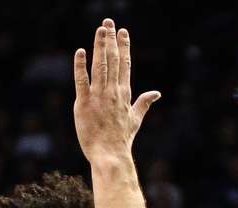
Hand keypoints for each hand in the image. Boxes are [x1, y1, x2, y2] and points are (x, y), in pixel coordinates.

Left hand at [73, 19, 160, 163]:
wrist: (110, 155)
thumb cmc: (121, 139)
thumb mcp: (136, 119)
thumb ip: (144, 103)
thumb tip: (157, 93)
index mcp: (124, 93)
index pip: (125, 64)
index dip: (123, 46)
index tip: (122, 31)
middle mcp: (113, 92)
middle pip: (112, 60)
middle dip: (110, 40)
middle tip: (108, 22)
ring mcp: (99, 97)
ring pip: (100, 66)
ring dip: (100, 46)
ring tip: (99, 30)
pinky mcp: (84, 104)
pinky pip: (81, 81)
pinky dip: (80, 66)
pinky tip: (80, 52)